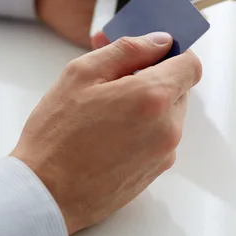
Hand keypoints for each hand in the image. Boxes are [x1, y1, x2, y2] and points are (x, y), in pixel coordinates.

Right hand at [10, 32, 201, 233]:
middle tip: (116, 79)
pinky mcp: (155, 172)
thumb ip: (127, 50)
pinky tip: (109, 134)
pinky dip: (142, 129)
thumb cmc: (56, 135)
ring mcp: (164, 153)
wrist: (46, 194)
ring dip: (146, 105)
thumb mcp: (81, 74)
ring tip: (106, 111)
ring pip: (168, 114)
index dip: (173, 53)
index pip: (190, 64)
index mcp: (152, 97)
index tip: (152, 53)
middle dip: (153, 78)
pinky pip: (159, 138)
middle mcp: (167, 127)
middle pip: (179, 89)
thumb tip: (159, 41)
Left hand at [36, 0, 211, 47]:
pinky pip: (129, 51)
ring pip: (157, 38)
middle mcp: (149, 1)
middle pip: (180, 14)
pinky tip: (116, 38)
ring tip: (142, 28)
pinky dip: (128, 51)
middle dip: (183, 19)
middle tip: (178, 17)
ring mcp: (133, 23)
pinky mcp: (113, 42)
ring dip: (156, 38)